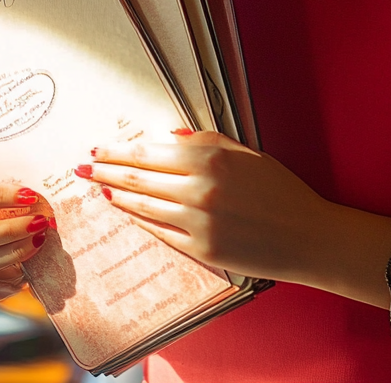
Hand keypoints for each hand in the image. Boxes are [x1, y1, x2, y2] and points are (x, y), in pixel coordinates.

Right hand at [0, 182, 54, 300]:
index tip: (28, 195)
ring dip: (14, 252)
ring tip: (42, 239)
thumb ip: (26, 180)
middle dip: (6, 230)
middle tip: (40, 221)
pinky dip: (9, 283)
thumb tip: (65, 172)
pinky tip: (29, 272)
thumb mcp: (27, 182)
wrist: (48, 221)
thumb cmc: (34, 194)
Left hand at [85, 131, 332, 280]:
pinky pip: (159, 232)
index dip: (119, 150)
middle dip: (106, 171)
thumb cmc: (281, 190)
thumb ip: (208, 142)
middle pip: (138, 179)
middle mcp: (200, 190)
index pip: (150, 152)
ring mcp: (198, 224)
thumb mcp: (248, 153)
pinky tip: (126, 212)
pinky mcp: (200, 251)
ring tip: (98, 189)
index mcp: (212, 160)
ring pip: (143, 206)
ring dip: (116, 196)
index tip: (99, 148)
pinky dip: (139, 220)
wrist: (306, 235)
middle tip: (84, 167)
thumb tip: (169, 138)